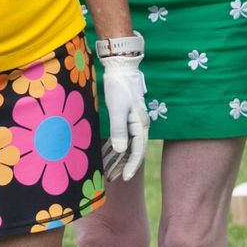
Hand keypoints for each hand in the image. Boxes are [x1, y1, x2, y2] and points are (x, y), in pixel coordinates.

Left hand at [98, 35, 149, 179]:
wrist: (121, 68)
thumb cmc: (119, 88)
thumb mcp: (117, 109)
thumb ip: (119, 130)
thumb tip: (120, 151)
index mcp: (140, 125)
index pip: (138, 151)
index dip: (131, 166)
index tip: (123, 178)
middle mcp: (139, 126)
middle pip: (132, 151)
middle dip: (122, 165)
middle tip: (110, 179)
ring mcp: (133, 123)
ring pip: (126, 145)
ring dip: (117, 158)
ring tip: (107, 172)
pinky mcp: (126, 118)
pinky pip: (121, 137)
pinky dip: (113, 147)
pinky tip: (105, 155)